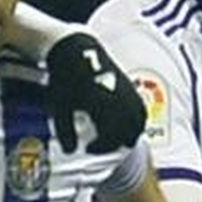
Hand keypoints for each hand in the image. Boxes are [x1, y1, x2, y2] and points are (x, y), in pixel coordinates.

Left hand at [46, 32, 145, 154]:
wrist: (75, 51)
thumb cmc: (67, 78)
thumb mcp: (60, 107)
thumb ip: (66, 131)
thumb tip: (69, 150)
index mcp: (103, 104)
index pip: (111, 135)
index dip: (100, 147)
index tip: (88, 148)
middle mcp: (119, 99)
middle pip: (127, 132)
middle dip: (114, 143)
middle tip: (100, 146)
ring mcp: (127, 93)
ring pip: (138, 122)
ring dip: (128, 134)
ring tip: (113, 138)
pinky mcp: (129, 87)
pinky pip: (140, 110)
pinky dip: (135, 121)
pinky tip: (122, 124)